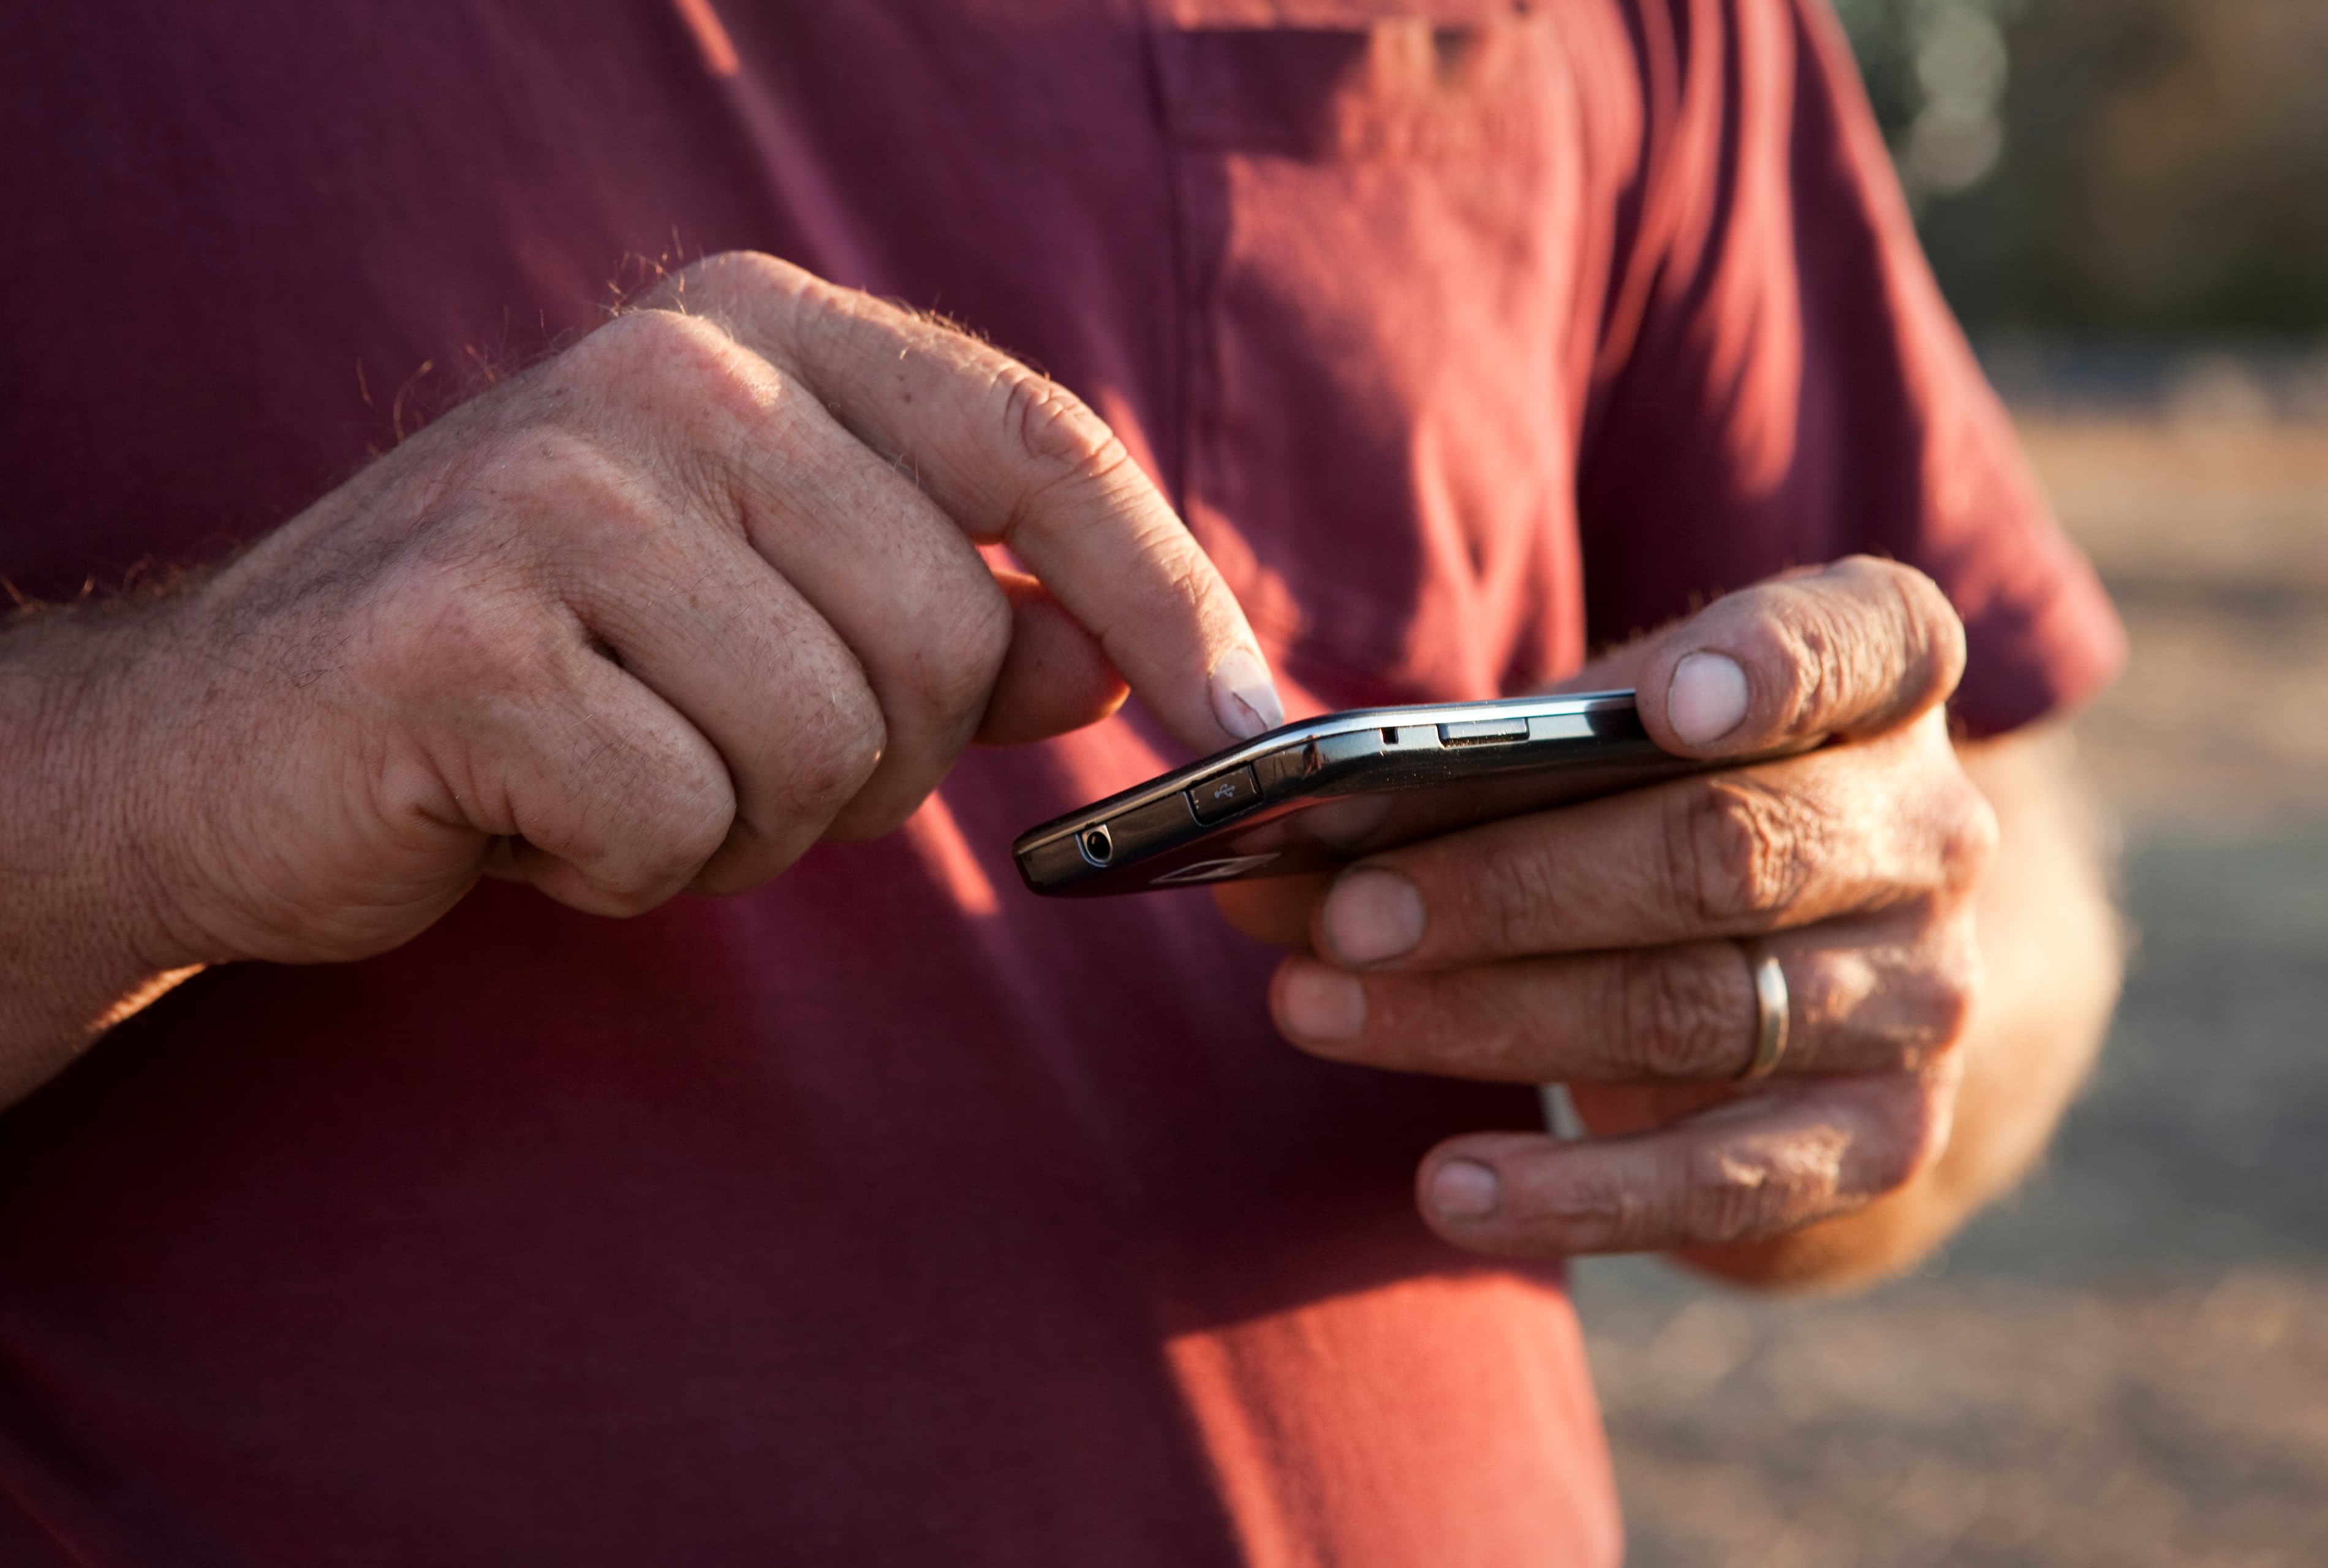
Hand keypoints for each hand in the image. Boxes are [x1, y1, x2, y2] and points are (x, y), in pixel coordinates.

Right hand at [78, 252, 1279, 969]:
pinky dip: (630, 868)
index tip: (1249, 722)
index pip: (1036, 444)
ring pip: (828, 745)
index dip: (1165, 594)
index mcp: (757, 331)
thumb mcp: (769, 619)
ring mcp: (557, 487)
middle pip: (946, 636)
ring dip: (742, 820)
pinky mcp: (466, 634)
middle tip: (721, 757)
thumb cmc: (538, 676)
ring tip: (617, 770)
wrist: (234, 739)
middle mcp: (667, 370)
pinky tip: (533, 813)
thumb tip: (1122, 659)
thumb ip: (955, 619)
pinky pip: (680, 822)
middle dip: (869, 760)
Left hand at [1216, 558, 1993, 1260]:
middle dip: (1513, 884)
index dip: (1774, 667)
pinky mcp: (1881, 1139)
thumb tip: (1268, 859)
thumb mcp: (1589, 752)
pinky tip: (1451, 1187)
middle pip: (1725, 852)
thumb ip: (1456, 777)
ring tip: (1321, 1009)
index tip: (1667, 705)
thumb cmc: (1657, 813)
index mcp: (1877, 682)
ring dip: (1486, 1018)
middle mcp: (1930, 832)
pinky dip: (1575, 1194)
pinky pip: (1726, 1182)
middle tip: (1346, 911)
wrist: (1818, 973)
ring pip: (1694, 1009)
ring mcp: (1922, 995)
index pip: (1865, 639)